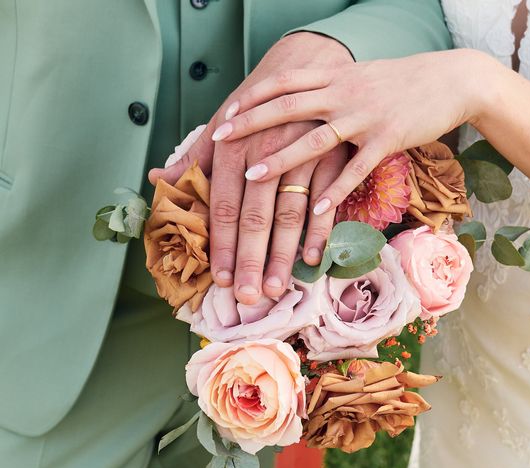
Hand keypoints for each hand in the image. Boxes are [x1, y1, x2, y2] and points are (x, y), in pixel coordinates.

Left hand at [149, 32, 352, 303]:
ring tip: (279, 287)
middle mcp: (264, 153)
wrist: (305, 65)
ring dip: (284, 254)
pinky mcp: (330, 156)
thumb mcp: (221, 125)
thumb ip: (193, 158)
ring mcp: (300, 155)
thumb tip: (157, 179)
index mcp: (232, 148)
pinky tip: (313, 258)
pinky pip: (327, 199)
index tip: (221, 279)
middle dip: (252, 260)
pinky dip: (321, 230)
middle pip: (255, 217)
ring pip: (290, 214)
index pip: (222, 207)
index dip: (221, 246)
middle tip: (250, 297)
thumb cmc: (257, 104)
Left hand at [212, 49, 487, 216]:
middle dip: (250, 124)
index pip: (283, 83)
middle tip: (218, 140)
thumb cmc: (400, 83)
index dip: (252, 98)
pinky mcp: (388, 139)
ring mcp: (365, 116)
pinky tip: (318, 208)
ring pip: (315, 139)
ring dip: (280, 159)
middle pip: (287, 107)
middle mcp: (344, 93)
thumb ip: (328, 88)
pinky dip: (336, 189)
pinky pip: (356, 168)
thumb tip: (298, 100)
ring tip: (251, 178)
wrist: (449, 80)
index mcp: (334, 76)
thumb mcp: (358, 77)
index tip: (225, 114)